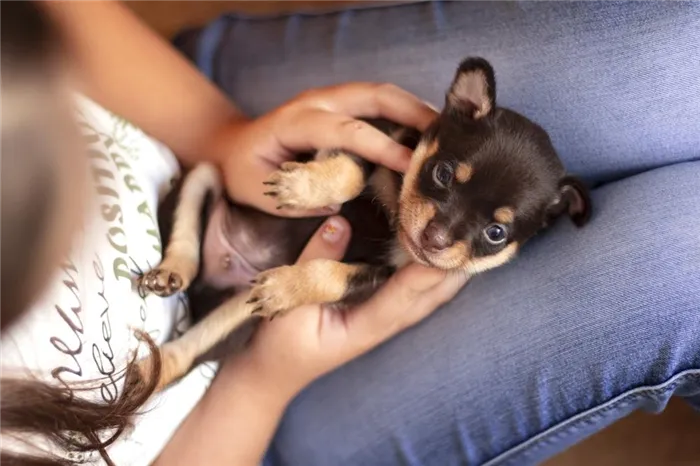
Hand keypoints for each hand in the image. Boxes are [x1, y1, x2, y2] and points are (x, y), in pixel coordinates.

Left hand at [207, 83, 437, 215]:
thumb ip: (297, 198)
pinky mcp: (340, 105)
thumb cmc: (244, 172)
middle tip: (450, 138)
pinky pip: (379, 103)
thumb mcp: (259, 191)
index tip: (412, 166)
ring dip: (416, 109)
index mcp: (297, 122)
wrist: (233, 147)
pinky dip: (406, 113)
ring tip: (448, 135)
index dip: (383, 146)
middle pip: (377, 96)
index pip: (349, 130)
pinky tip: (427, 135)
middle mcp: (318, 101)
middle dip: (415, 113)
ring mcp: (331, 98)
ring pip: (383, 94)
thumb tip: (340, 201)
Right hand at [225, 215, 468, 401]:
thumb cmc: (278, 343)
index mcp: (363, 327)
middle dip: (453, 266)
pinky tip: (444, 253)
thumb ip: (313, 264)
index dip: (428, 268)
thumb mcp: (287, 303)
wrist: (271, 376)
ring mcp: (386, 323)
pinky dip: (435, 273)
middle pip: (431, 296)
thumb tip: (339, 223)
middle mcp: (383, 326)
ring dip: (452, 270)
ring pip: (431, 297)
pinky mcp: (381, 315)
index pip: (405, 295)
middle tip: (473, 228)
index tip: (448, 241)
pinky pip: (418, 294)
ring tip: (470, 236)